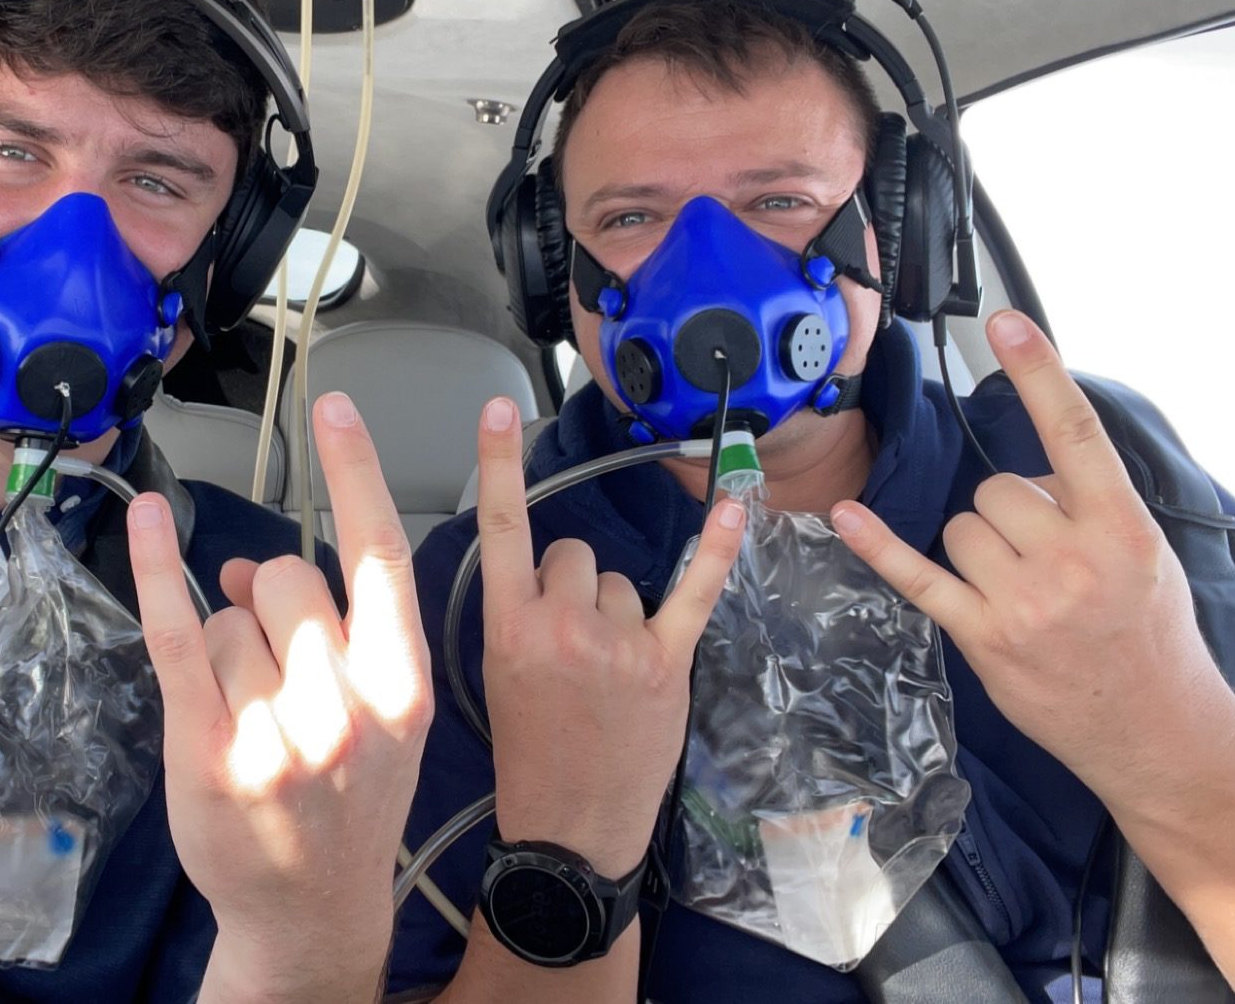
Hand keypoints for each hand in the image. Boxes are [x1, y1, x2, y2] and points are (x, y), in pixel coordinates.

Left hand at [127, 391, 430, 1003]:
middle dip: (272, 603)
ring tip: (252, 714)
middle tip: (279, 668)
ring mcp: (273, 731)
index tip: (336, 405)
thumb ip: (339, 631)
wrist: (315, 910)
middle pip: (289, 579)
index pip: (382, 552)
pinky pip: (174, 632)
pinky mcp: (206, 748)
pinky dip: (156, 569)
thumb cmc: (353, 805)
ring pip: (231, 617)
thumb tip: (257, 571)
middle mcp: (345, 704)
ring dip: (229, 646)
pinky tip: (147, 524)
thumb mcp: (379, 716)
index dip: (358, 470)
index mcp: (403, 685)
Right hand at [473, 395, 745, 876]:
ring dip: (617, 611)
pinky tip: (738, 507)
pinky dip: (719, 548)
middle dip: (572, 584)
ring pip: (622, 581)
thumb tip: (546, 572)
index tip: (497, 409)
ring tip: (605, 669)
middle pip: (573, 555)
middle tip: (568, 642)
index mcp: (507, 628)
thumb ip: (517, 614)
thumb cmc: (529, 755)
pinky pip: (694, 590)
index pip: (501, 528)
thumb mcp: (496, 677)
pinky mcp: (666, 662)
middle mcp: (562, 626)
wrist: (570, 826)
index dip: (498, 463)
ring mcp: (619, 644)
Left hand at [828, 310, 1234, 789]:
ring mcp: (1026, 602)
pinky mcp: (985, 637)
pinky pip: (918, 576)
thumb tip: (1034, 469)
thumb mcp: (1147, 556)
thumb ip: (1093, 505)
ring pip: (962, 527)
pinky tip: (848, 515)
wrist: (1158, 730)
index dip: (1038, 373)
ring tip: (1025, 590)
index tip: (1004, 322)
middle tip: (1046, 559)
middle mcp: (1074, 560)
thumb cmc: (1151, 634)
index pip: (1073, 434)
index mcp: (1122, 528)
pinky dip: (880, 545)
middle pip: (997, 489)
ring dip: (980, 548)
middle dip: (1011, 513)